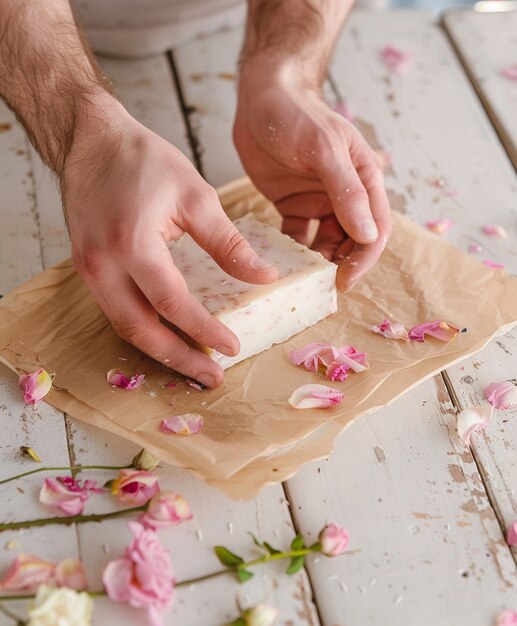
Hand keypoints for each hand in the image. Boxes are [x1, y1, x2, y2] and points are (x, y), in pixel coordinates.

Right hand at [62, 95, 277, 386]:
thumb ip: (228, 243)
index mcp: (131, 243)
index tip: (232, 347)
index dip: (204, 330)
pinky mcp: (86, 268)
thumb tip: (263, 276)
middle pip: (140, 330)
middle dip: (179, 359)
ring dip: (160, 351)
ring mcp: (88, 269)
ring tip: (194, 365)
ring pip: (124, 328)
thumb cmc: (143, 160)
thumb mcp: (195, 195)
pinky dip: (143, 330)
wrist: (91, 141)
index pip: (172, 303)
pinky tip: (168, 337)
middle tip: (212, 376)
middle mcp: (103, 264)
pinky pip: (116, 311)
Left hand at [234, 70, 390, 291]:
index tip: (343, 281)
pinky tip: (279, 260)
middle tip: (318, 287)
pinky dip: (292, 251)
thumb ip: (347, 192)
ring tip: (298, 277)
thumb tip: (368, 235)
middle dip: (340, 266)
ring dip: (316, 262)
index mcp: (364, 181)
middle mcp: (346, 196)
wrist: (262, 97)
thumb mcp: (325, 150)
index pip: (375, 230)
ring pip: (326, 244)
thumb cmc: (298, 115)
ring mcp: (318, 202)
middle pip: (351, 243)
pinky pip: (298, 237)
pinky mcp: (293, 206)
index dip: (363, 260)